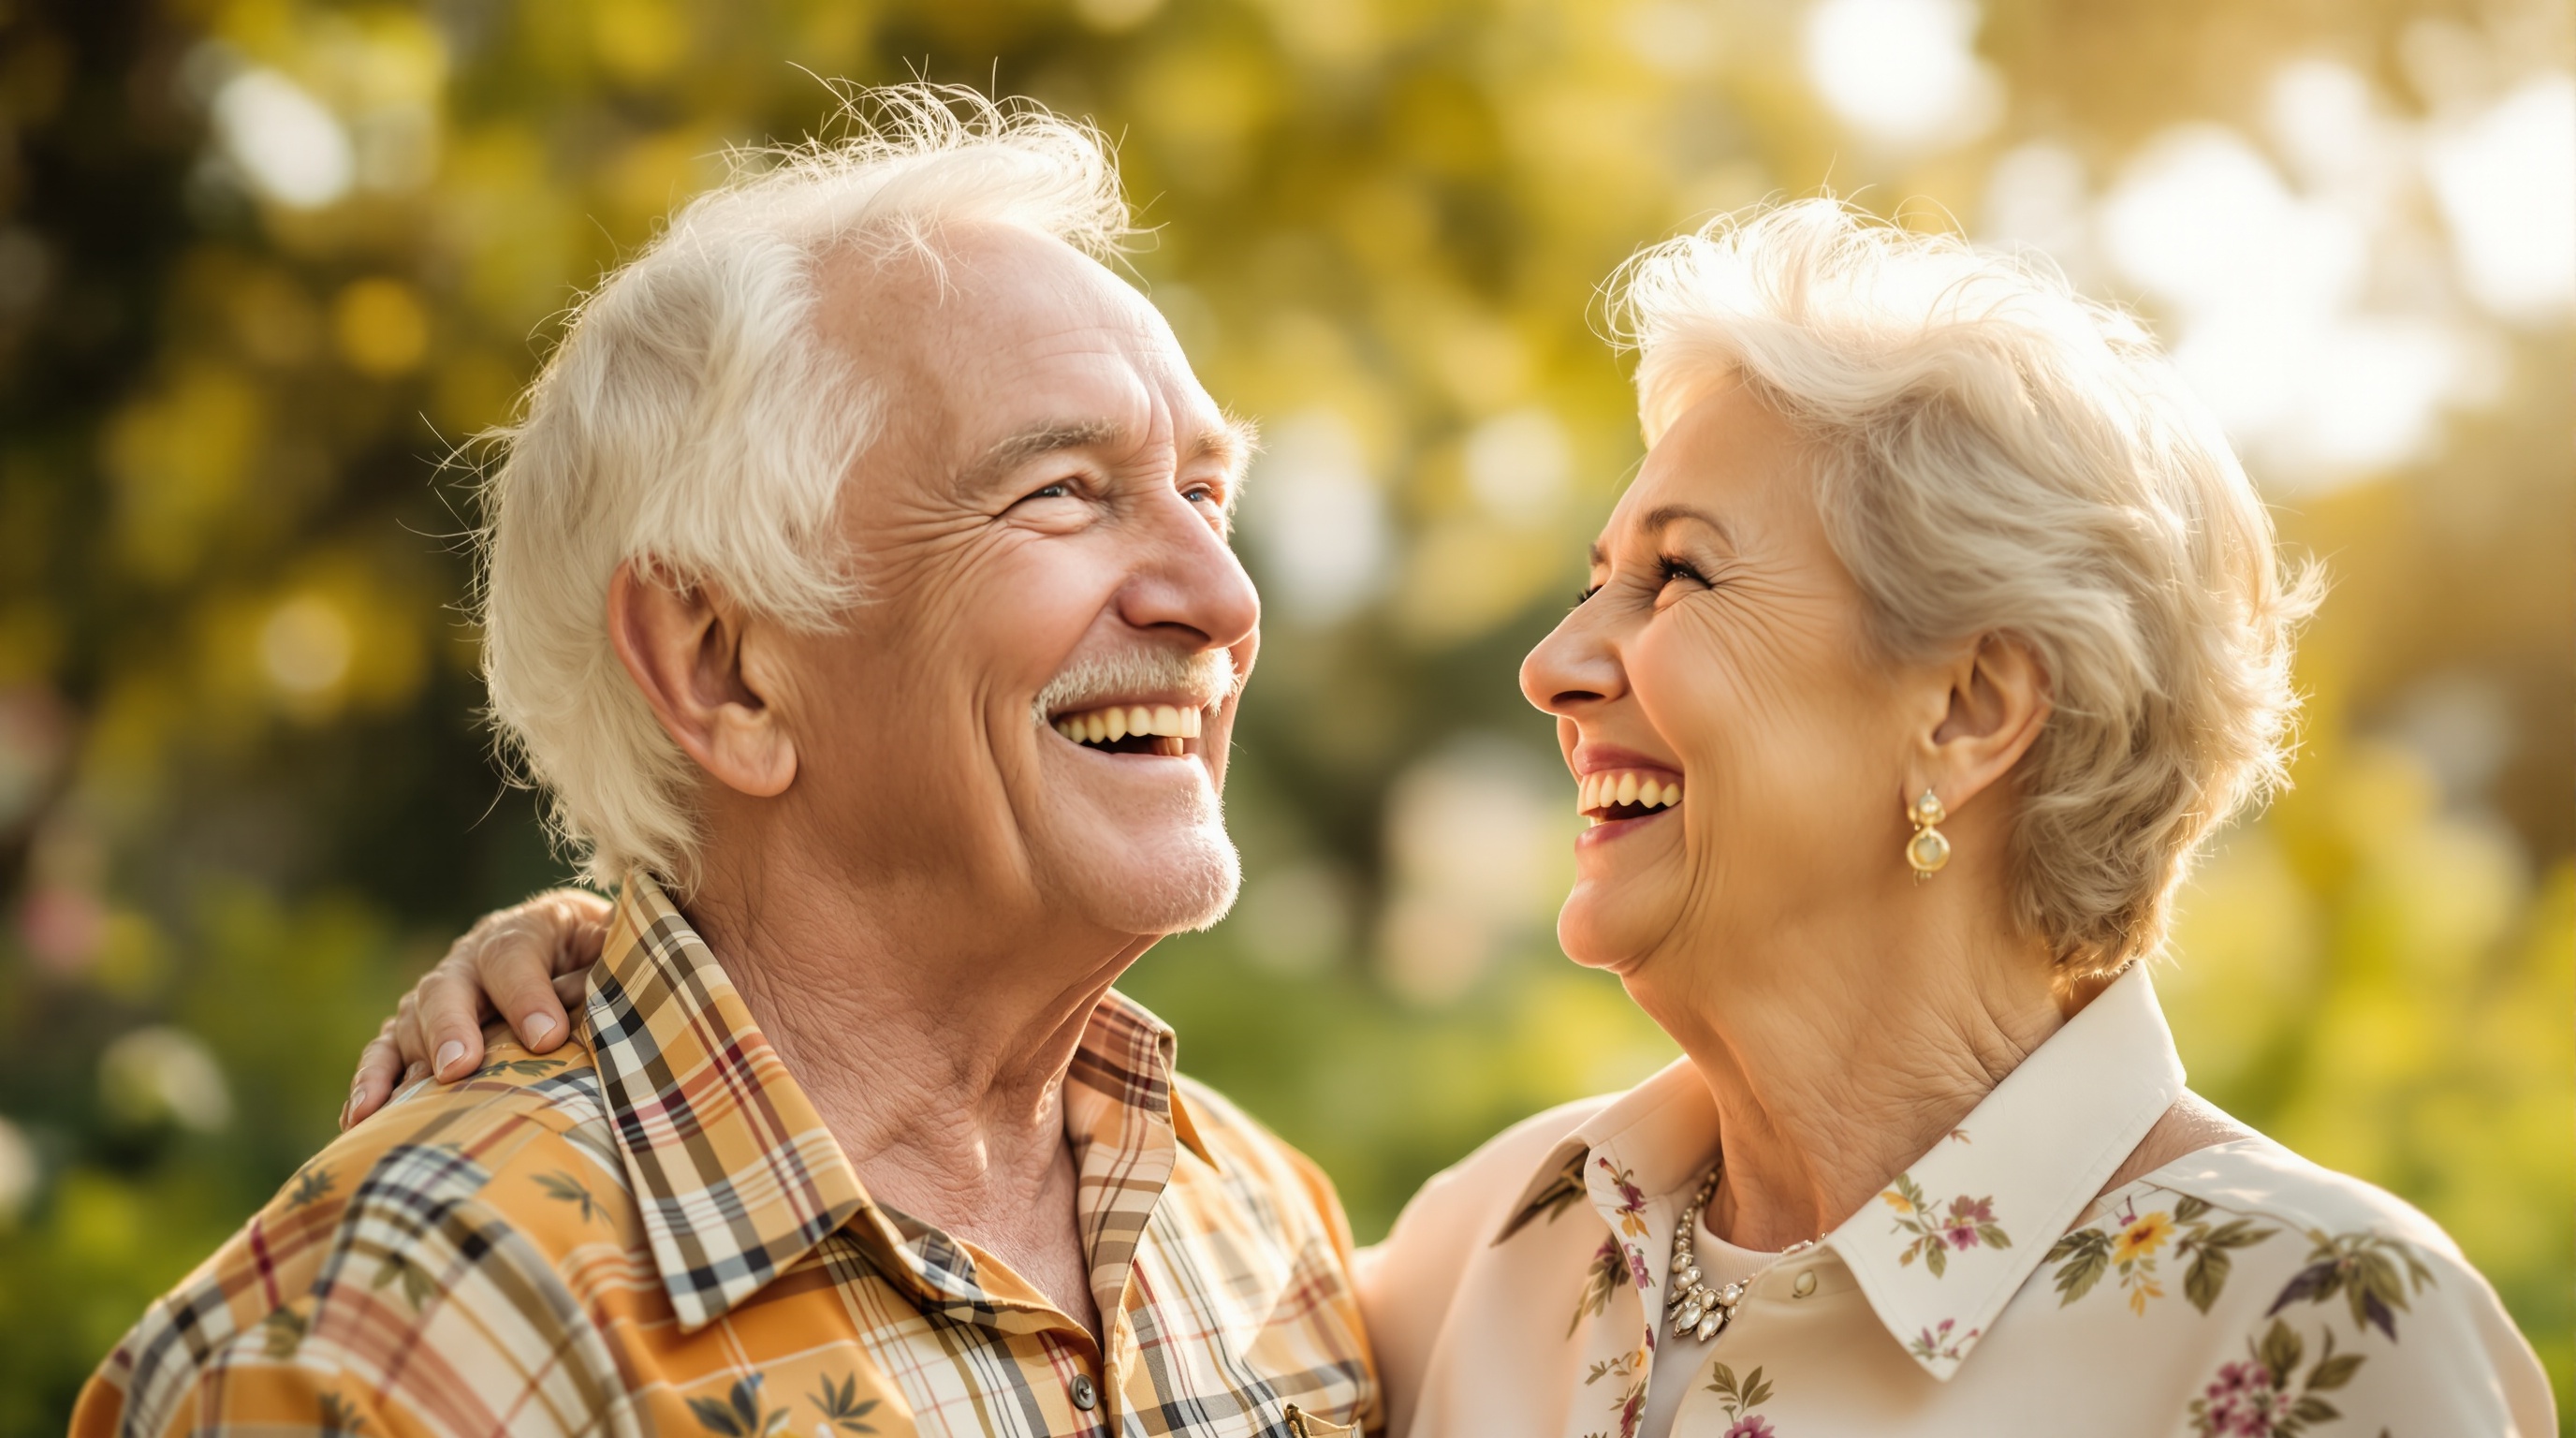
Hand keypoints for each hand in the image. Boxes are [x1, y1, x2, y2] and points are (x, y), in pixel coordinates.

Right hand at [340, 889, 612, 1128]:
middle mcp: (475, 957)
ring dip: (407, 1060)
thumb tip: (621, 1005)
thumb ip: (618, 970)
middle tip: (459, 1067)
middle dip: (452, 1027)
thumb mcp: (620, 949)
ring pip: (412, 1019)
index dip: (527, 994)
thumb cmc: (608, 957)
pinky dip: (372, 1082)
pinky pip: (386, 1052)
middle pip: (450, 986)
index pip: (517, 954)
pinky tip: (361, 1118)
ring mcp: (442, 993)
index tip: (546, 1038)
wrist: (581, 948)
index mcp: (532, 927)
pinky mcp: (419, 1028)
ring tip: (400, 1103)